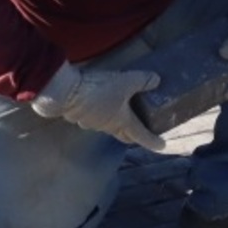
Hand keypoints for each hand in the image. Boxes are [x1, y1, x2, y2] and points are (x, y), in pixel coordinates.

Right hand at [30, 63, 165, 150]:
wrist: (65, 92)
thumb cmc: (98, 90)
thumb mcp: (126, 81)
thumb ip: (143, 81)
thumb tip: (157, 80)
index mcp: (121, 122)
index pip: (140, 135)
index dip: (152, 141)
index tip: (161, 146)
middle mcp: (107, 126)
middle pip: (124, 134)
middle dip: (134, 134)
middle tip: (143, 130)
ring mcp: (92, 122)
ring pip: (109, 125)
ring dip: (117, 121)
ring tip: (124, 109)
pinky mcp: (80, 115)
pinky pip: (96, 116)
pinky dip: (103, 112)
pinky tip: (103, 101)